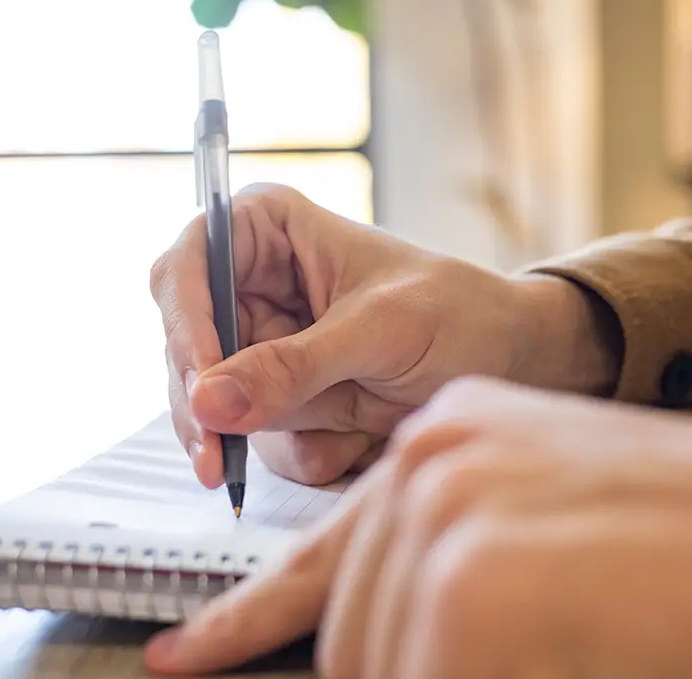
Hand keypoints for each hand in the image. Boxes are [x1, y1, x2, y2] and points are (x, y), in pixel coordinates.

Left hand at [142, 378, 691, 677]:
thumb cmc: (691, 536)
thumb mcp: (541, 517)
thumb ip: (451, 563)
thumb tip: (390, 641)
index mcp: (443, 442)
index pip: (318, 552)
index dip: (247, 621)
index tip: (186, 660)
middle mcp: (426, 463)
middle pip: (349, 634)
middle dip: (401, 675)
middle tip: (509, 649)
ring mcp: (442, 520)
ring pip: (380, 665)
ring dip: (445, 675)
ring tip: (552, 636)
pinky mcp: (471, 591)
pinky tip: (555, 648)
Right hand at [150, 184, 619, 487]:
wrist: (506, 359)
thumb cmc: (456, 313)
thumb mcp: (379, 332)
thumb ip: (295, 366)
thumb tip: (208, 402)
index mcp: (267, 230)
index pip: (189, 266)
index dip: (185, 325)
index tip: (201, 384)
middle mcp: (254, 286)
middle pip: (187, 345)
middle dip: (206, 405)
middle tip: (217, 461)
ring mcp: (263, 347)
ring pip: (217, 403)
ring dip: (273, 431)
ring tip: (345, 429)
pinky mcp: (282, 397)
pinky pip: (262, 437)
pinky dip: (310, 448)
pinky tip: (361, 436)